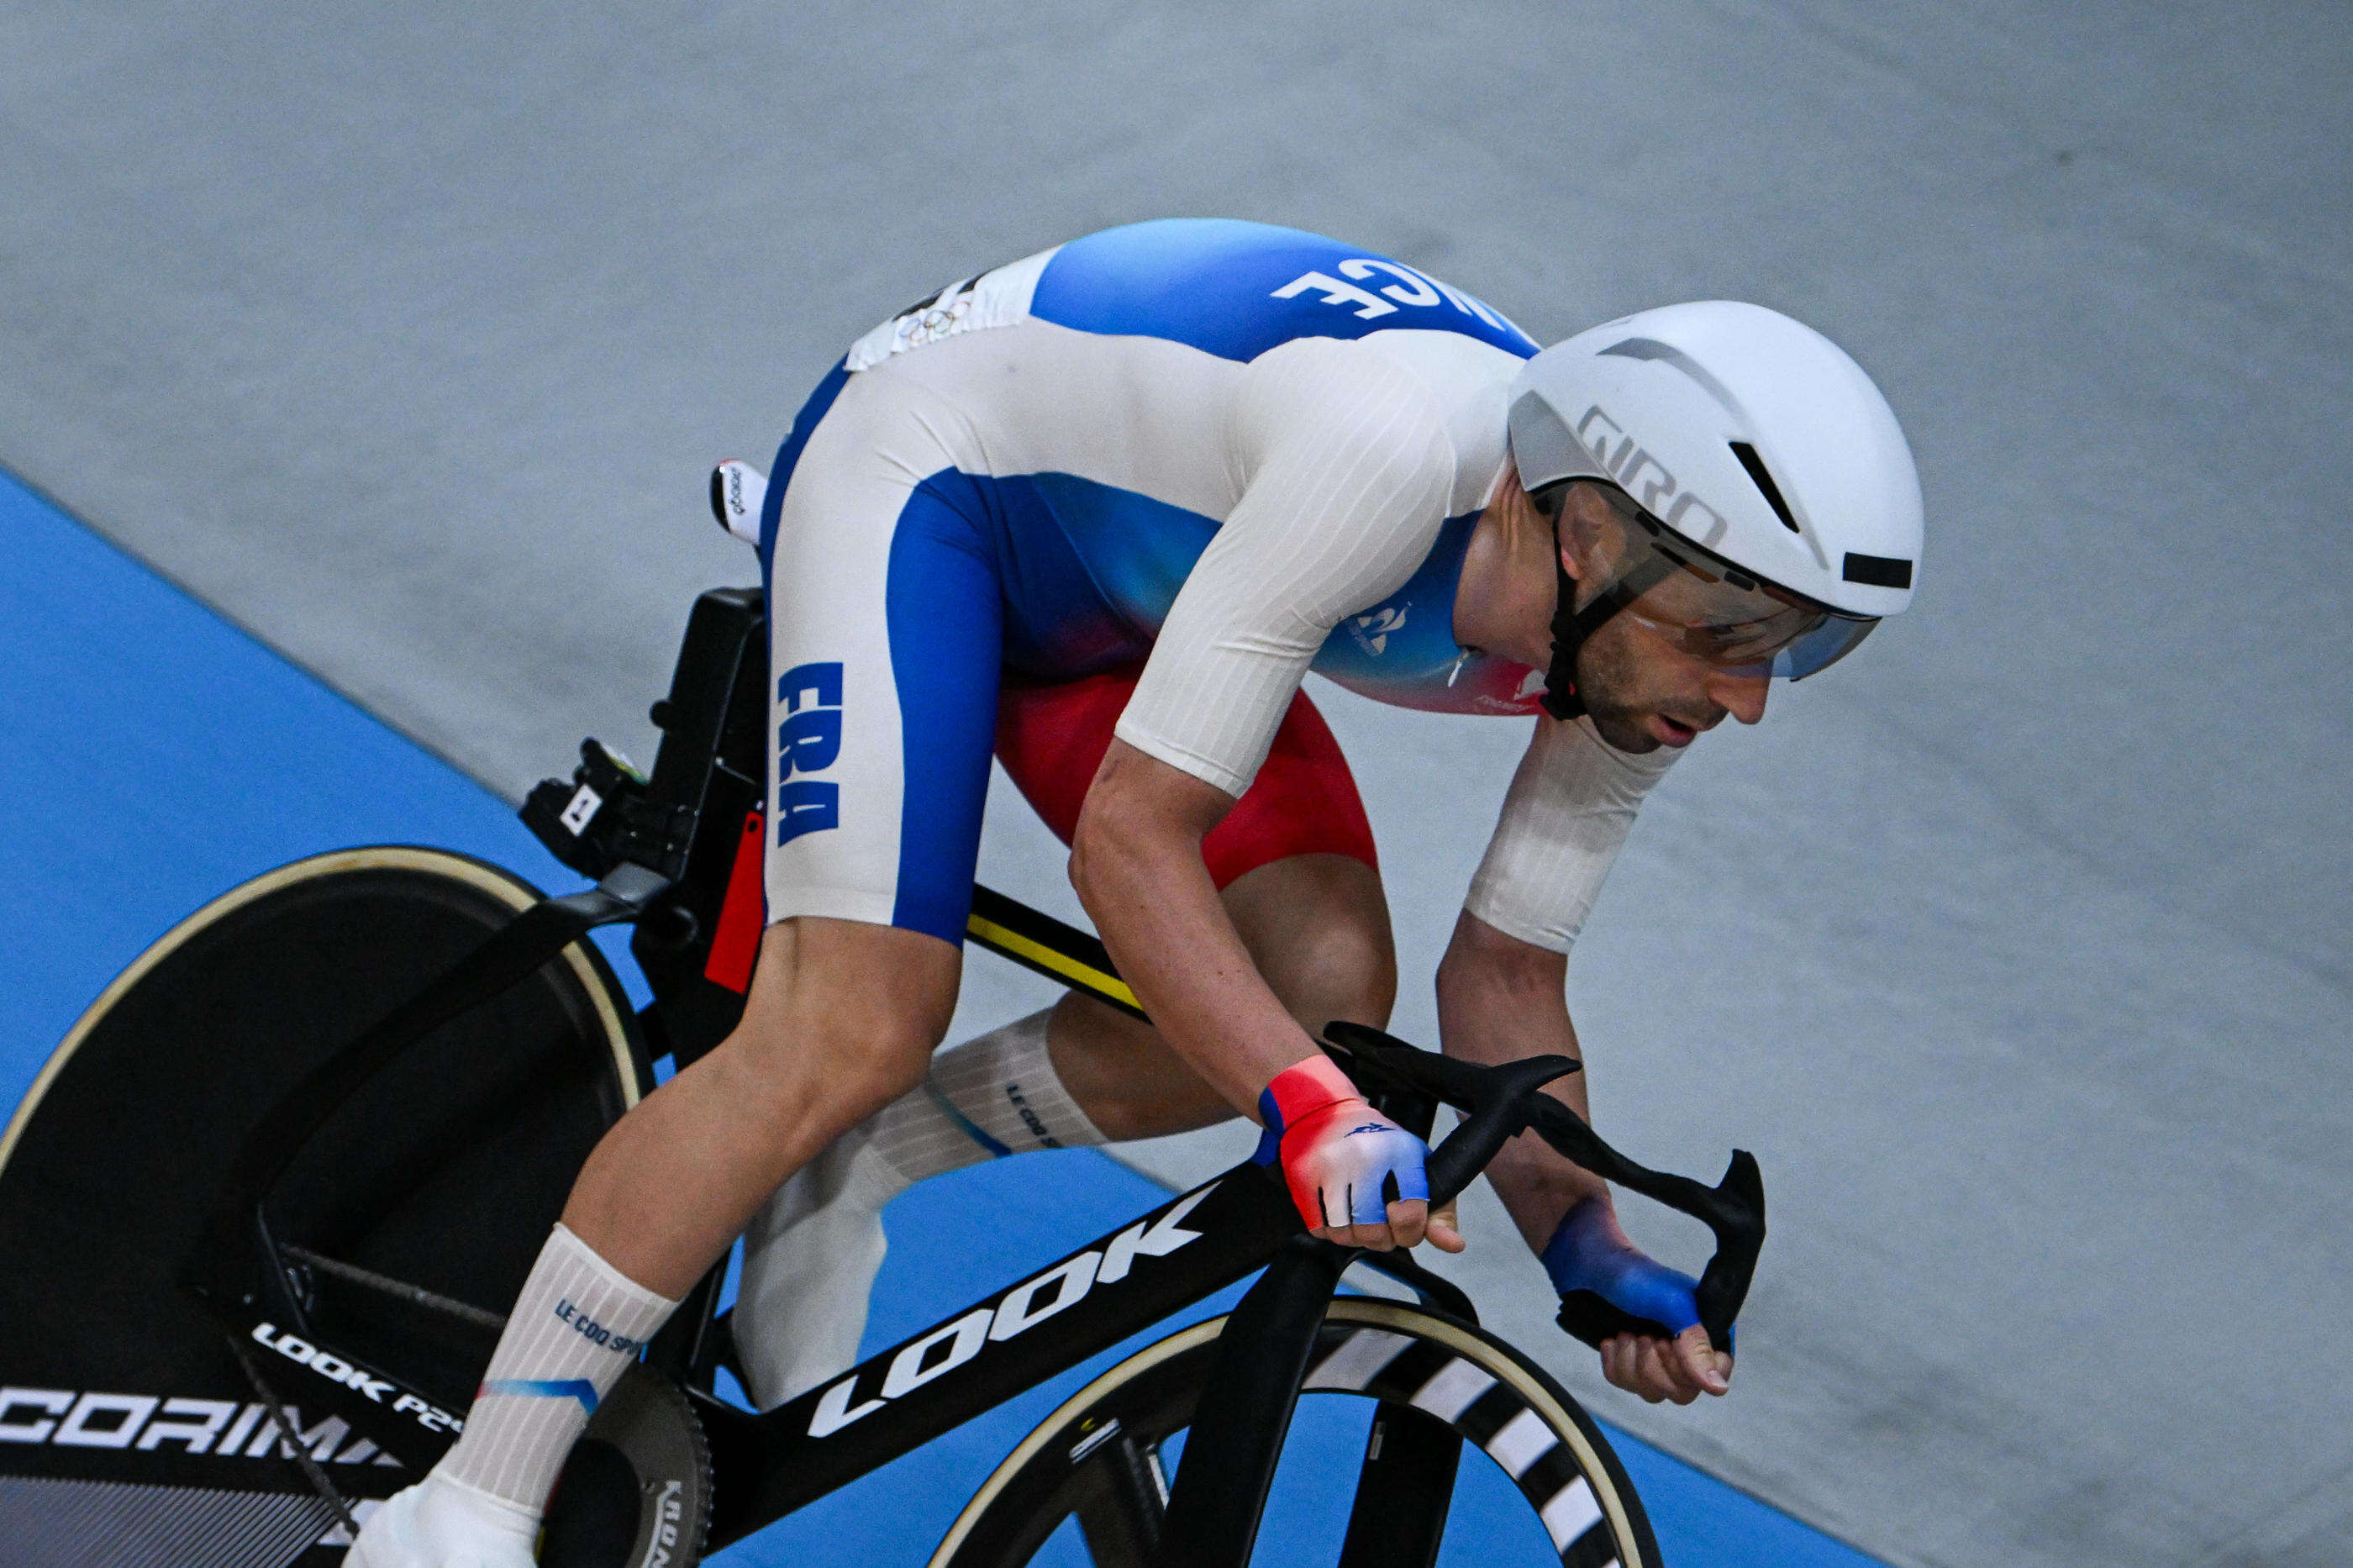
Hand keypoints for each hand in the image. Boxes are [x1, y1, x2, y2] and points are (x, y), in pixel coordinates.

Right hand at [1253, 1056, 1444, 1252]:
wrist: (1327, 1111)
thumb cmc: (1380, 1146)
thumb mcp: (1418, 1168)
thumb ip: (1441, 1210)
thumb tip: (1454, 1246)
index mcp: (1401, 1152)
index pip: (1411, 1213)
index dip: (1411, 1231)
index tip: (1407, 1225)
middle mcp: (1365, 1156)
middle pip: (1374, 1231)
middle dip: (1382, 1240)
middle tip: (1382, 1229)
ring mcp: (1331, 1166)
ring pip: (1344, 1234)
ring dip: (1354, 1238)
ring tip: (1360, 1221)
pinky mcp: (1304, 1176)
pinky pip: (1319, 1228)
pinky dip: (1331, 1231)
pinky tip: (1338, 1213)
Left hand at [1543, 1199, 1731, 1404]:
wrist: (1589, 1264)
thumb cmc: (1635, 1277)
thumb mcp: (1672, 1307)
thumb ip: (1696, 1345)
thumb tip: (1719, 1389)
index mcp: (1708, 1328)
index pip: (1718, 1372)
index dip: (1691, 1369)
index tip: (1666, 1343)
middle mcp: (1687, 1346)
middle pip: (1683, 1391)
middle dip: (1655, 1366)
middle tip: (1643, 1336)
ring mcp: (1658, 1356)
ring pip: (1653, 1392)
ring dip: (1633, 1363)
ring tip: (1625, 1333)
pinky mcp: (1630, 1360)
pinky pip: (1627, 1385)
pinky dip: (1615, 1365)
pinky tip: (1611, 1340)